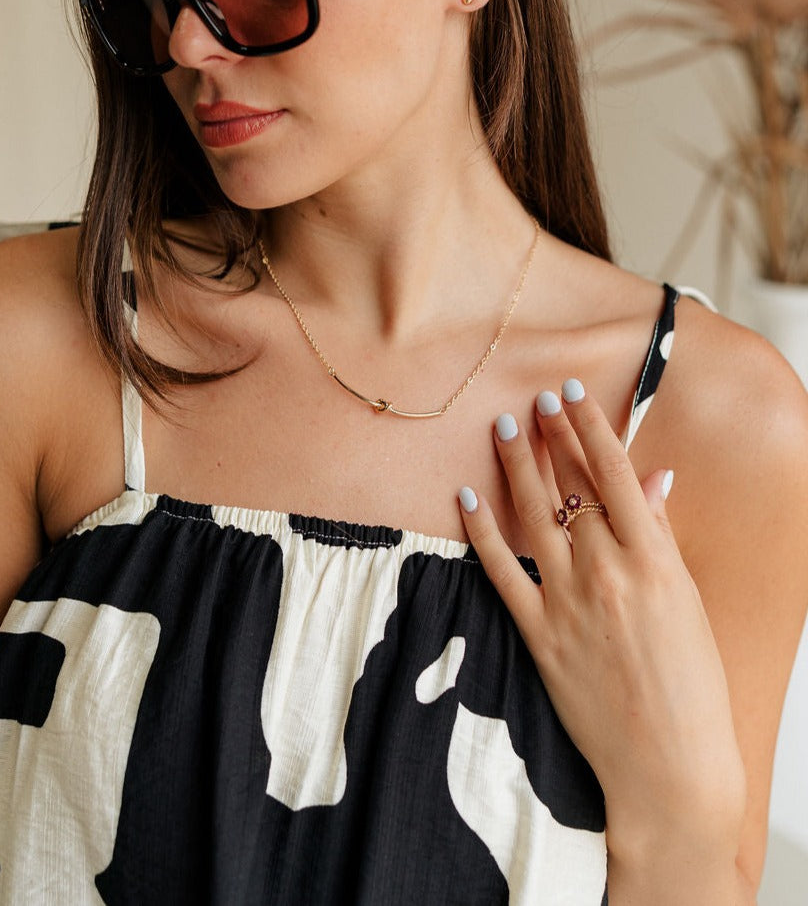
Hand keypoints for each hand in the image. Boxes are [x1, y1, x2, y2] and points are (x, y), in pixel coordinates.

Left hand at [458, 379, 746, 858]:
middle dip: (550, 435)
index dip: (590, 426)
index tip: (572, 392)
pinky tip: (465, 498)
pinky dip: (480, 531)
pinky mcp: (537, 634)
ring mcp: (568, 602)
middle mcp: (608, 573)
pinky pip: (501, 570)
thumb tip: (653, 478)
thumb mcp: (688, 601)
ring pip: (533, 516)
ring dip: (514, 466)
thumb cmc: (692, 686)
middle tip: (532, 397)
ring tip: (501, 428)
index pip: (615, 474)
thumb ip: (661, 536)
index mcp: (654, 562)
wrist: (669, 765)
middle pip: (571, 486)